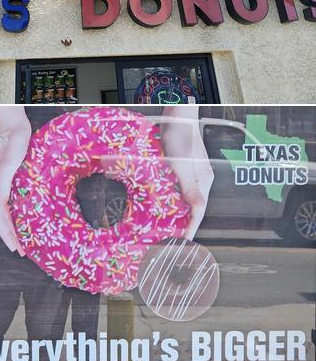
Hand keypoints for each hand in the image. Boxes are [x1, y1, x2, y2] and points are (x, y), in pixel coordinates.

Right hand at [0, 107, 30, 255]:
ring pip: (0, 209)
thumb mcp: (7, 166)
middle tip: (20, 249)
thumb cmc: (9, 140)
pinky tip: (19, 214)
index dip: (7, 234)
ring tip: (19, 237)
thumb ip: (0, 190)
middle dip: (8, 234)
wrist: (9, 120)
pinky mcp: (1, 174)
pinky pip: (5, 199)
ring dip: (9, 224)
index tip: (17, 248)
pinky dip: (11, 211)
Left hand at [161, 106, 213, 239]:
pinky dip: (169, 200)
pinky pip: (176, 190)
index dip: (190, 228)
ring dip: (175, 214)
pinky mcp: (181, 170)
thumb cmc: (179, 137)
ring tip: (163, 229)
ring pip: (183, 200)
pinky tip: (158, 206)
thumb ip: (190, 188)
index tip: (182, 243)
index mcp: (203, 182)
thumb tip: (198, 212)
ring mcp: (191, 175)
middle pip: (192, 208)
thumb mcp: (182, 164)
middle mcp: (199, 181)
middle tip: (169, 241)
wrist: (176, 116)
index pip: (198, 211)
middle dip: (182, 225)